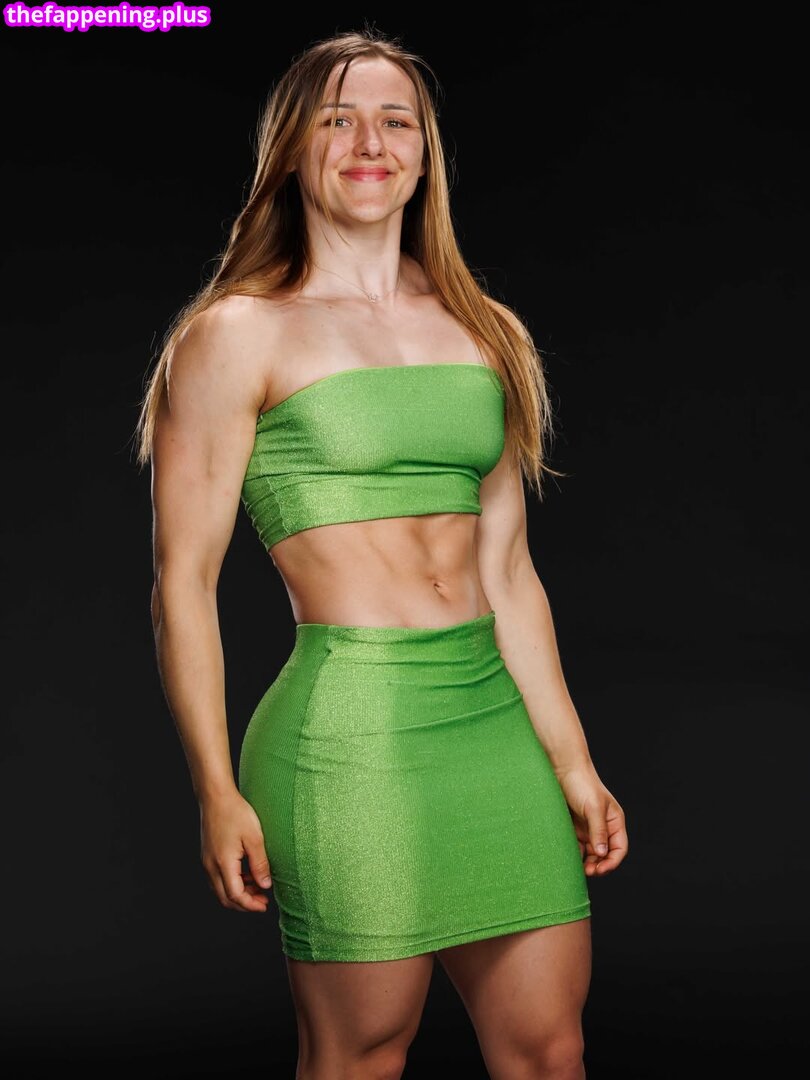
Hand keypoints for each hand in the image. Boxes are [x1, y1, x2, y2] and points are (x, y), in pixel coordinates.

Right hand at [199, 790, 272, 911]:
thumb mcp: (254, 838)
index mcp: (223, 864)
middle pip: (225, 898)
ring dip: (238, 893)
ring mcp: (207, 861)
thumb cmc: (235, 813)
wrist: (216, 797)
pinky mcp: (207, 855)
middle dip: (244, 904)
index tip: (264, 905)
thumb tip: (265, 885)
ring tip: (257, 886)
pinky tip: (246, 875)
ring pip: (220, 889)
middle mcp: (211, 866)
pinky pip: (217, 878)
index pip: (235, 896)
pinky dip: (231, 883)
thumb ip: (260, 864)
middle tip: (262, 901)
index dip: (250, 904)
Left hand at [553, 762, 627, 876]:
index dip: (612, 861)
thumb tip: (602, 853)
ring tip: (578, 868)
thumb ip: (598, 830)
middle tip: (588, 871)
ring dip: (587, 863)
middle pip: (605, 854)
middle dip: (599, 865)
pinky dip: (575, 855)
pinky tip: (569, 858)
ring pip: (591, 853)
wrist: (562, 769)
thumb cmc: (582, 784)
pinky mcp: (574, 828)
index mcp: (614, 822)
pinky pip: (577, 847)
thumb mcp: (593, 807)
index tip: (601, 869)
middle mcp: (603, 827)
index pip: (619, 848)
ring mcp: (588, 829)